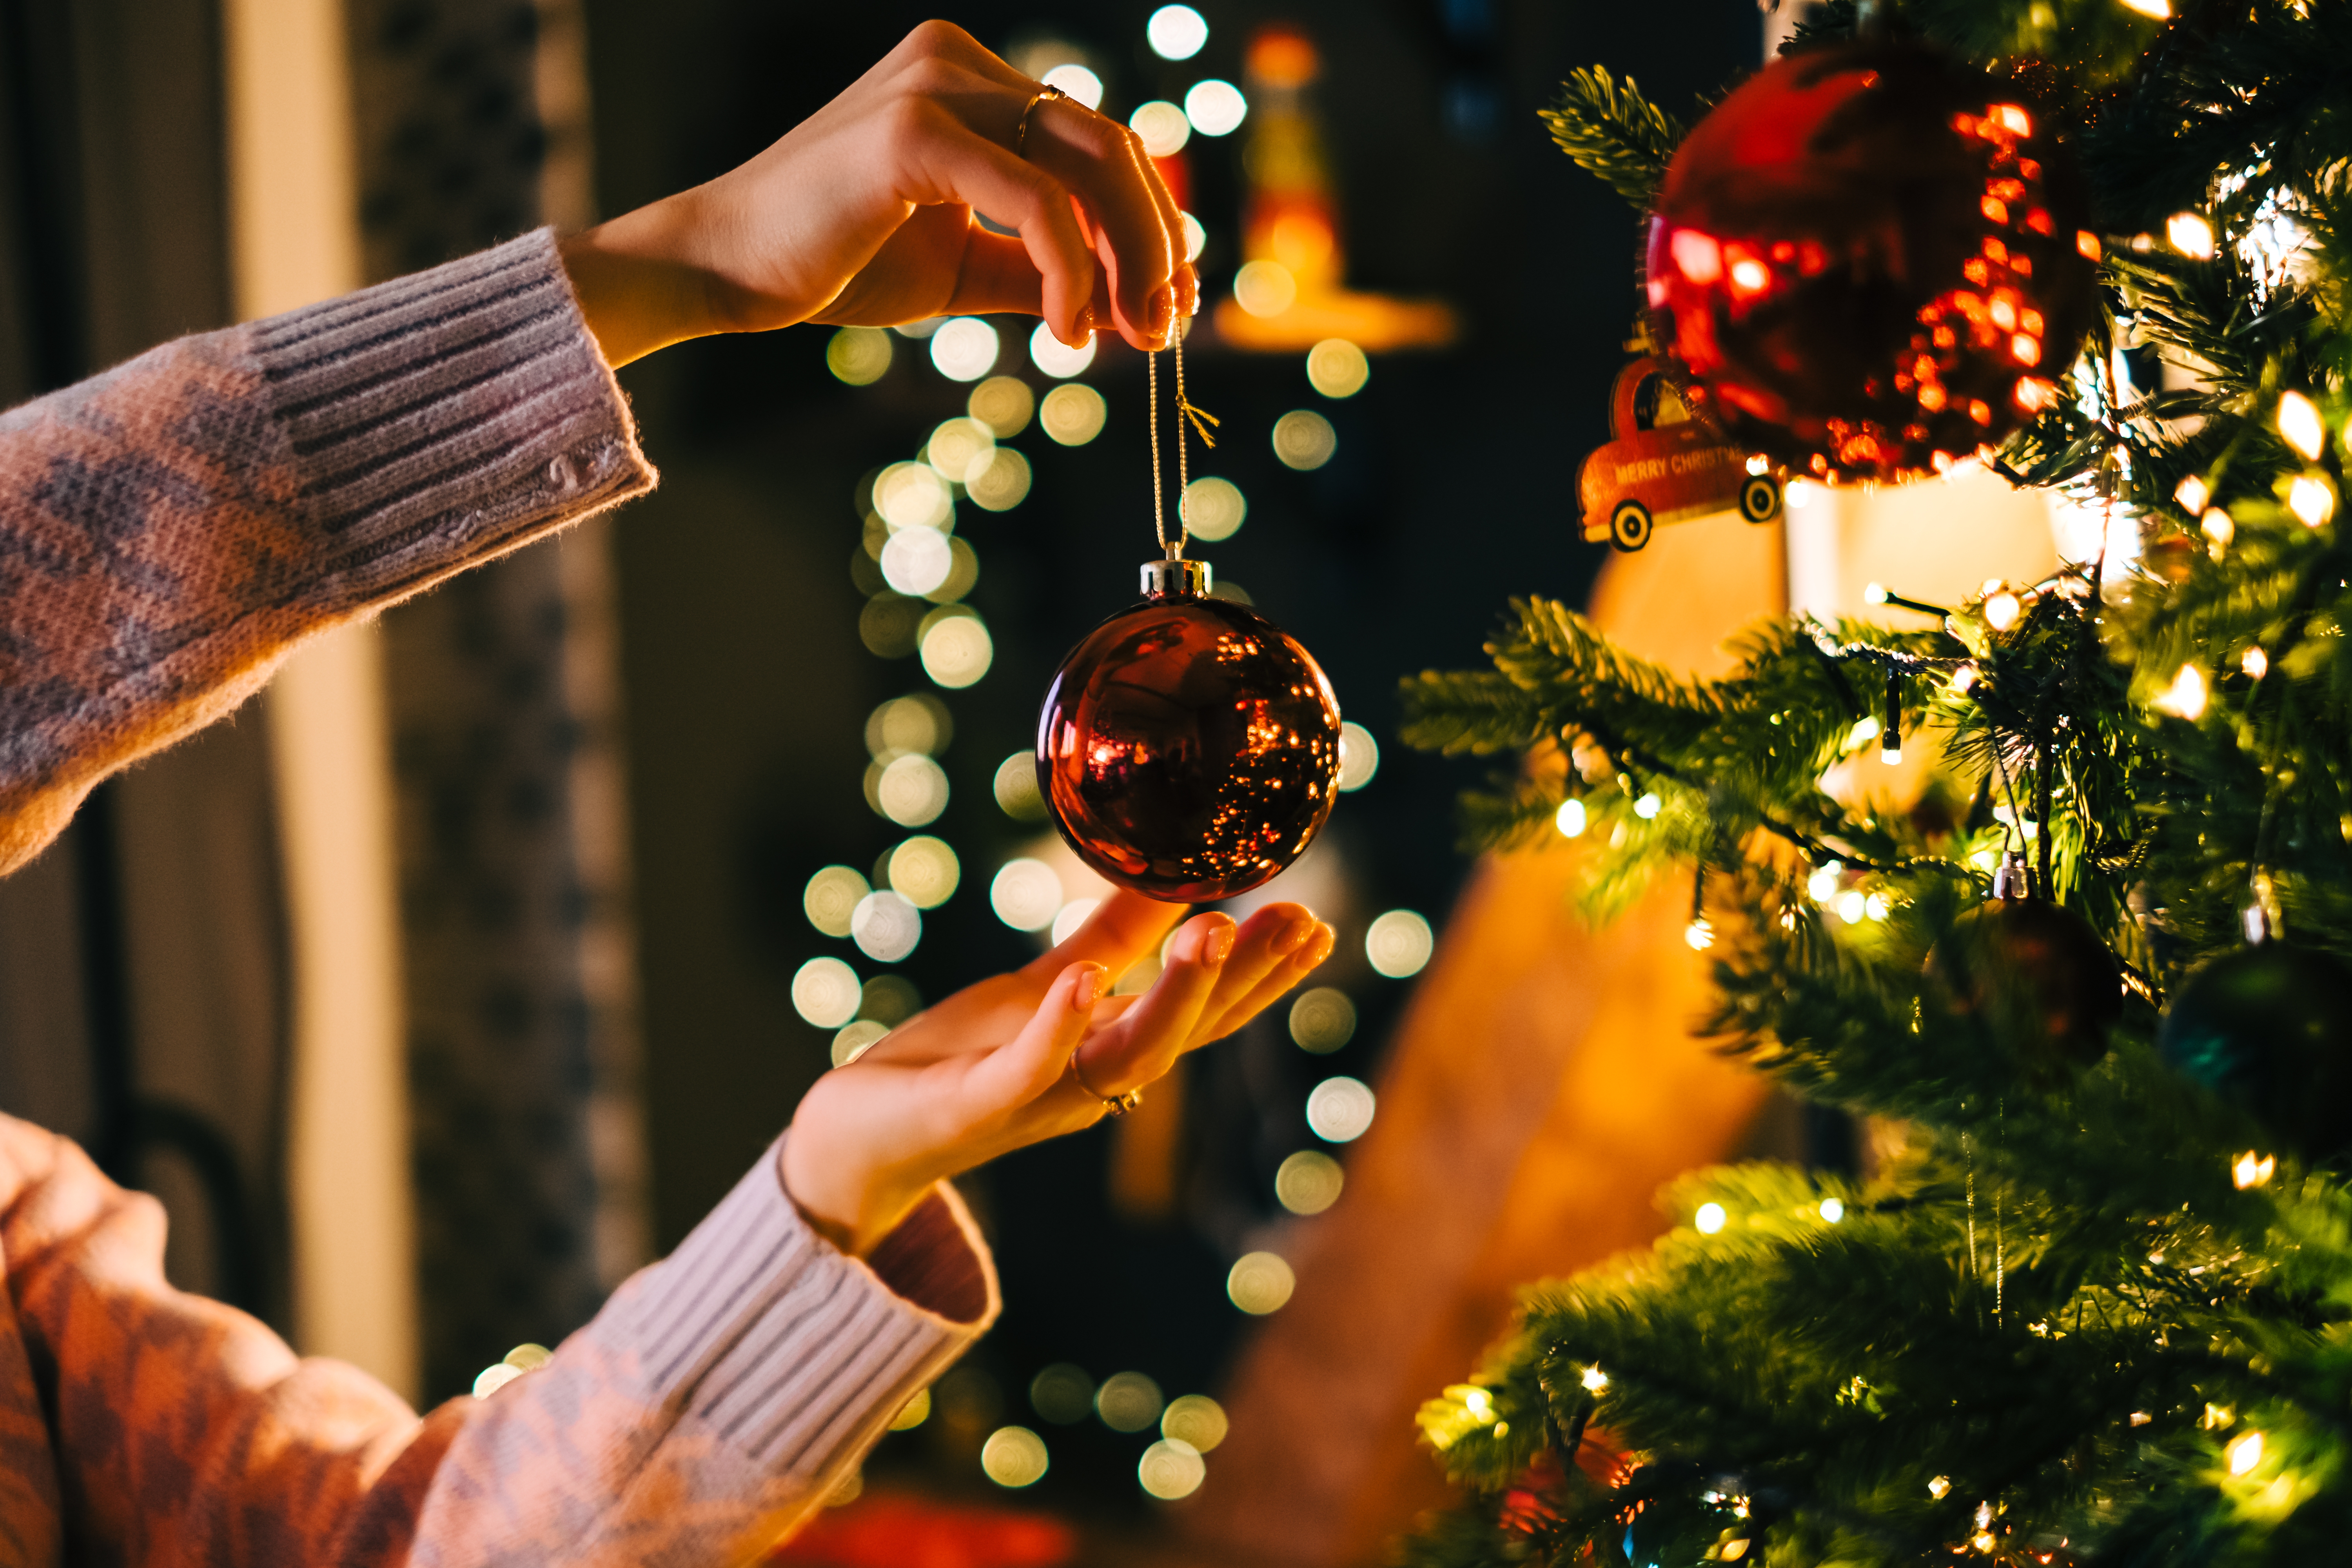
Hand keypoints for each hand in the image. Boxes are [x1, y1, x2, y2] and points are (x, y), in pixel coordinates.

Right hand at [557, 21, 1195, 366]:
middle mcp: (957, 62)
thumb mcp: (964, 264)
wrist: (730, 270)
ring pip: (1087, 164)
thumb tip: (1124, 300)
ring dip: (1129, 259)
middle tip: (1166, 325)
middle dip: (1155, 242)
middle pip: (1109, 144)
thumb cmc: (836, 262)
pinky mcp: (915, 131)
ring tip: (1127, 334)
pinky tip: (1067, 328)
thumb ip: (1039, 266)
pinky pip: (1035, 200)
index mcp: (970, 79)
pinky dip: (1069, 269)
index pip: (1094, 141)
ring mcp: (936, 85)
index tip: (1169, 298)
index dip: (1149, 222)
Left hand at [781, 892, 1336, 1256]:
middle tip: (1297, 921)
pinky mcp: (975, 1105)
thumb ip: (1111, 941)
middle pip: (1190, 1035)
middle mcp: (1093, 1083)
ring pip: (1130, 1056)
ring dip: (1176, 996)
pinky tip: (1083, 981)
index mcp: (1113, 1051)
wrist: (860, 1131)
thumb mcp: (1044, 984)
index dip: (1265, 976)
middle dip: (1247, 980)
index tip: (1316, 923)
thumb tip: (1174, 879)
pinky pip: (1028, 1070)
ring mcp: (1039, 1098)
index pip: (1207, 1015)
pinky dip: (1059, 1028)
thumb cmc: (956, 1057)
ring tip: (1213, 929)